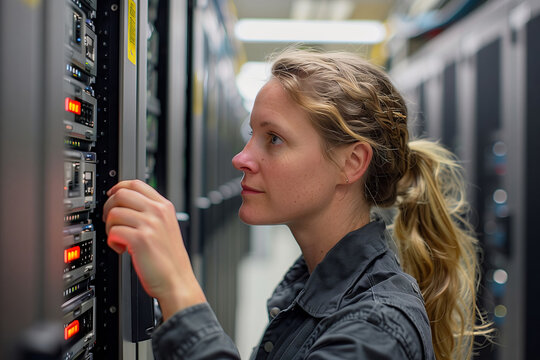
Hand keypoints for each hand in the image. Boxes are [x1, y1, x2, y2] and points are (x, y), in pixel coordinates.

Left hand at [103, 179, 205, 319]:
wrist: (177, 281)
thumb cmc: (170, 260)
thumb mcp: (167, 227)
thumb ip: (152, 214)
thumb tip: (126, 205)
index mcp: (164, 207)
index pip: (136, 184)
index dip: (119, 188)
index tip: (112, 197)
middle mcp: (158, 212)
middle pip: (121, 194)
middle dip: (109, 207)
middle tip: (111, 221)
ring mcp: (150, 225)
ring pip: (114, 212)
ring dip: (110, 226)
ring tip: (119, 238)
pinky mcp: (140, 239)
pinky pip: (113, 231)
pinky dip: (112, 241)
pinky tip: (121, 249)